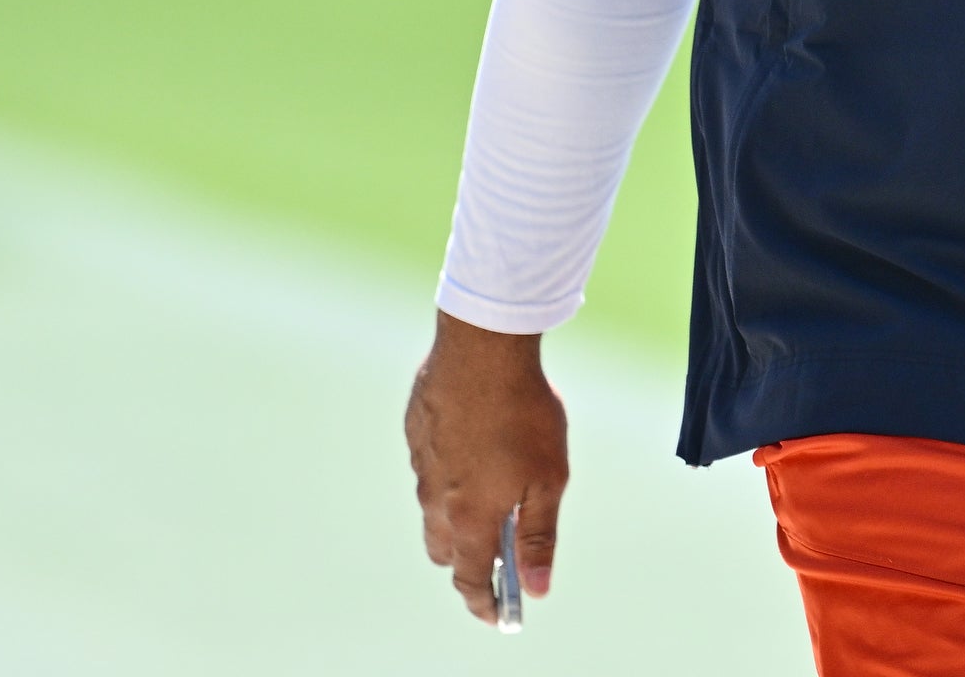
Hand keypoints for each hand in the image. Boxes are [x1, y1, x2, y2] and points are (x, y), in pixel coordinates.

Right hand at [405, 310, 568, 621]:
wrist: (482, 347)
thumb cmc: (524, 413)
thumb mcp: (548, 480)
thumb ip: (539, 537)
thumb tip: (538, 588)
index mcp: (469, 517)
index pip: (470, 580)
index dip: (485, 603)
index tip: (500, 616)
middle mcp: (436, 499)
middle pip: (446, 550)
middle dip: (468, 562)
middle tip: (497, 558)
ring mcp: (421, 464)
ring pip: (433, 509)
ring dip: (458, 516)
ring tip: (492, 498)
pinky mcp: (416, 432)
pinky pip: (430, 467)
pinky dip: (450, 473)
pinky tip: (476, 449)